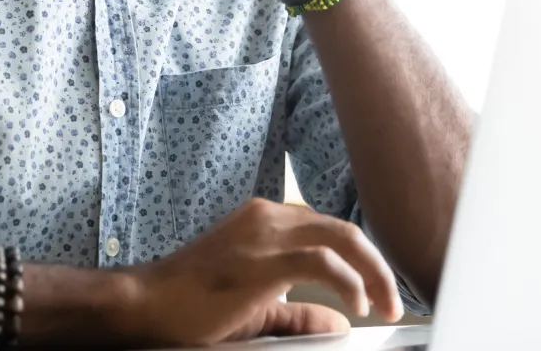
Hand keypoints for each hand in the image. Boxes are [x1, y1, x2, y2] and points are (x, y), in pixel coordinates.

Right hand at [118, 198, 404, 347]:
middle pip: (343, 229)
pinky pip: (323, 262)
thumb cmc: (190, 304)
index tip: (378, 288)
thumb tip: (339, 323)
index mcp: (265, 220)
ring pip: (342, 238)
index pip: (328, 230)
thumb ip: (298, 313)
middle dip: (376, 265)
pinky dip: (350, 282)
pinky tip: (358, 304)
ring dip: (372, 273)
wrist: (147, 305)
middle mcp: (268, 217)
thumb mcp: (255, 309)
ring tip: (384, 305)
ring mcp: (265, 234)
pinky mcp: (263, 259)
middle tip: (392, 300)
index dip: (360, 260)